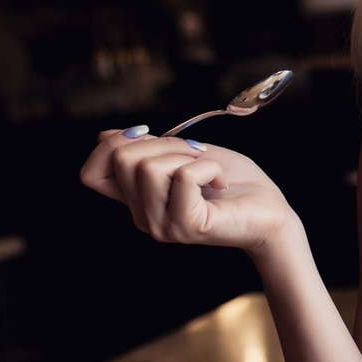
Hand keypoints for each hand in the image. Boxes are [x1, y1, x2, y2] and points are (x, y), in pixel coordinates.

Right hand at [80, 126, 299, 255]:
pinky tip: (221, 183)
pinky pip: (184, 177)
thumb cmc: (235, 184)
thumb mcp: (187, 156)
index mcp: (138, 200)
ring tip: (211, 172)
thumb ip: (150, 149)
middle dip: (164, 142)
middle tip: (196, 155)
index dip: (111, 146)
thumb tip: (106, 134)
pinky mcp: (187, 226)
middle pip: (122, 159)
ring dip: (187, 156)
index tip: (148, 136)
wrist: (272, 213)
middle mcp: (143, 217)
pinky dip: (208, 167)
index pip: (90, 175)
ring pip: (150, 167)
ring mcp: (162, 225)